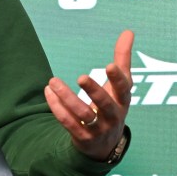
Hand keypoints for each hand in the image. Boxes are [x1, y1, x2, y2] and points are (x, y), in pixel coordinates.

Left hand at [44, 30, 133, 160]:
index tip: (110, 65)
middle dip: (94, 91)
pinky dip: (57, 107)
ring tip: (52, 82)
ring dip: (66, 98)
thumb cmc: (112, 106)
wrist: (105, 144)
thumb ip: (122, 59)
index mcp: (123, 101)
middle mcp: (113, 116)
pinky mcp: (82, 137)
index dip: (118, 79)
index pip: (124, 89)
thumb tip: (128, 31)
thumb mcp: (120, 86)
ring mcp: (98, 128)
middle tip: (81, 77)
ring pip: (82, 114)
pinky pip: (68, 122)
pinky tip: (48, 92)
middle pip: (105, 104)